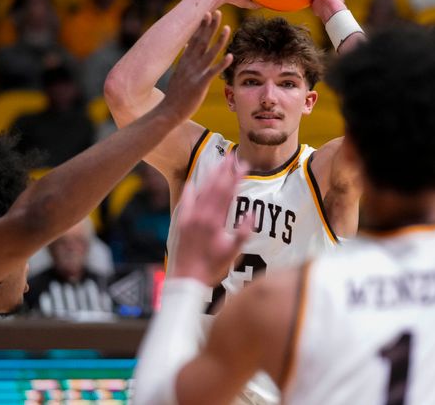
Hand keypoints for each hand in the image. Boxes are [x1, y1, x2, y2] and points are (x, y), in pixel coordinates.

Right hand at [159, 11, 232, 122]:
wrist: (168, 111)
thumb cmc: (175, 94)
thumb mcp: (179, 72)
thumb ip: (184, 59)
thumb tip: (186, 46)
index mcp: (185, 61)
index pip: (194, 39)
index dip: (202, 26)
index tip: (208, 13)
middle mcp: (190, 64)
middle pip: (202, 41)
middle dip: (210, 27)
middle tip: (218, 12)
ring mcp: (195, 73)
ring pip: (209, 54)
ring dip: (219, 40)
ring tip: (228, 28)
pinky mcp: (200, 85)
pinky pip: (212, 72)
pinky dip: (221, 64)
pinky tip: (230, 56)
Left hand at [170, 155, 251, 284]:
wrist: (187, 278)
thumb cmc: (212, 267)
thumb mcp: (233, 252)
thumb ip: (243, 232)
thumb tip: (251, 213)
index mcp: (215, 221)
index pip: (228, 192)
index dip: (236, 177)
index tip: (243, 165)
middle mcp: (202, 215)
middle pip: (215, 186)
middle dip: (225, 170)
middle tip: (233, 156)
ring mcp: (190, 217)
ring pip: (202, 190)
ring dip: (211, 175)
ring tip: (219, 163)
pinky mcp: (182, 221)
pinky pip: (186, 200)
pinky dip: (190, 189)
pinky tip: (193, 180)